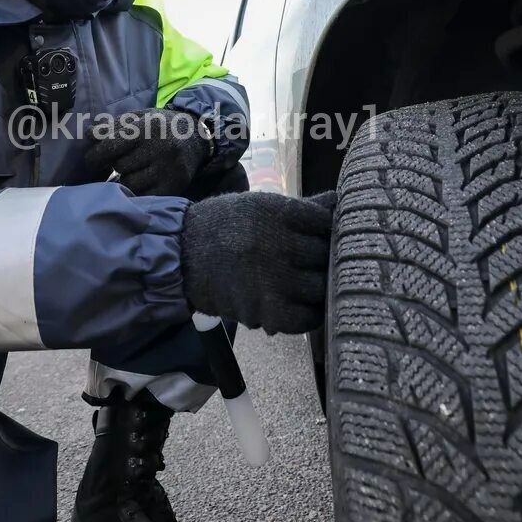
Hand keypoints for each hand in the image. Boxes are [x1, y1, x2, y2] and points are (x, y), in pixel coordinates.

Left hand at [86, 108, 210, 195]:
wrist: (196, 136)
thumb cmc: (160, 125)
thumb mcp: (140, 117)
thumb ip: (114, 124)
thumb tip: (89, 134)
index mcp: (148, 126)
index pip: (112, 144)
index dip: (96, 154)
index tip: (91, 159)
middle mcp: (160, 147)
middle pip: (119, 166)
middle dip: (114, 165)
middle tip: (116, 163)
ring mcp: (168, 168)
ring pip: (130, 183)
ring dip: (125, 179)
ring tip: (132, 170)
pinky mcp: (174, 185)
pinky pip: (144, 195)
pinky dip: (138, 191)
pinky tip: (141, 182)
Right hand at [179, 190, 336, 333]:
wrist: (181, 257)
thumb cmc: (226, 226)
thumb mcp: (261, 206)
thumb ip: (303, 207)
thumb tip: (340, 203)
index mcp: (276, 213)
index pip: (325, 222)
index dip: (329, 230)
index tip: (324, 235)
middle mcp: (276, 245)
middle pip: (326, 256)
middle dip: (326, 258)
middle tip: (317, 261)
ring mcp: (271, 280)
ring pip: (321, 288)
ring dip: (319, 287)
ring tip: (309, 282)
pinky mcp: (264, 311)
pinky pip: (306, 318)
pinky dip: (309, 314)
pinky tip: (302, 304)